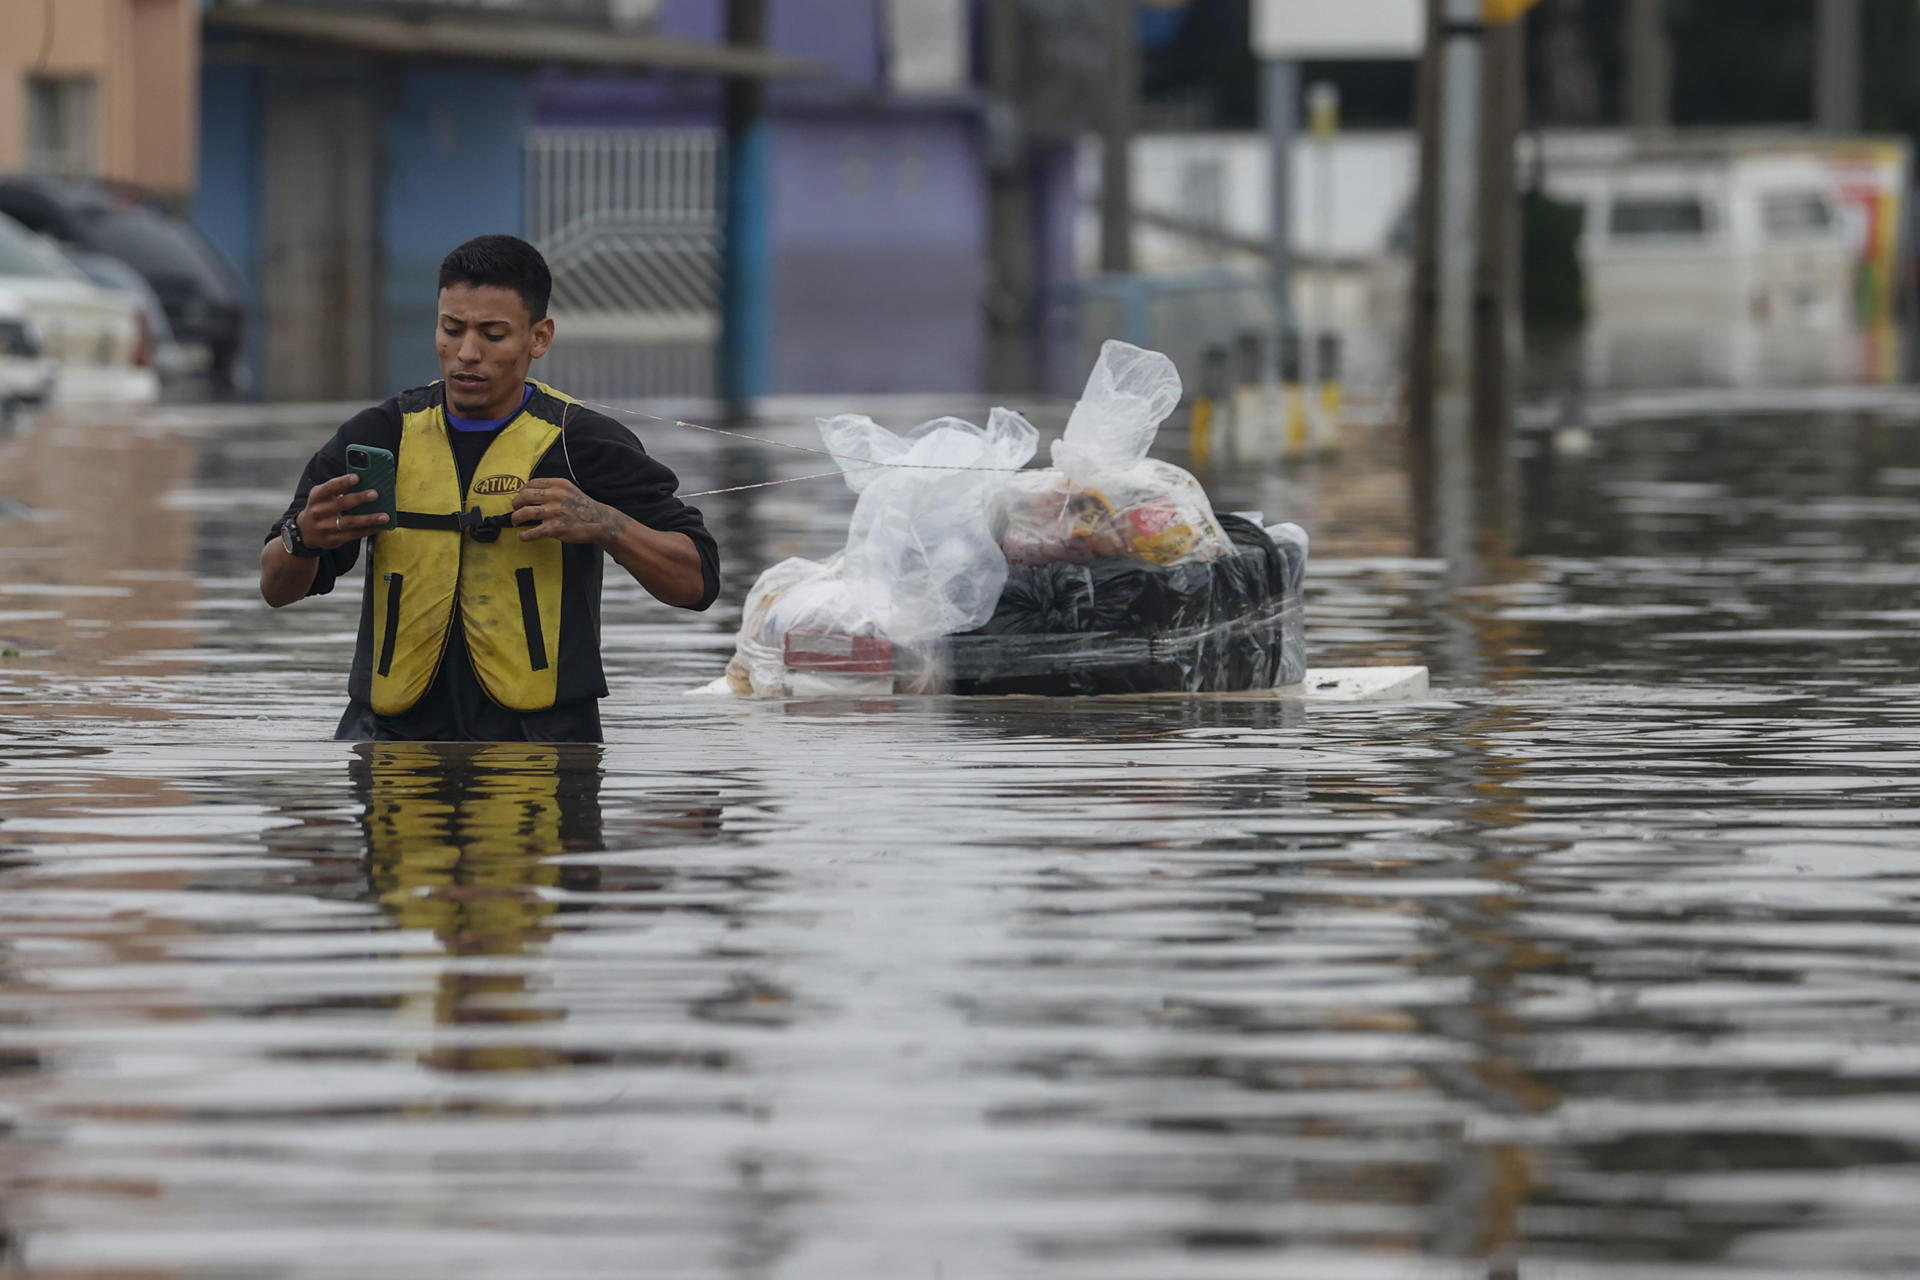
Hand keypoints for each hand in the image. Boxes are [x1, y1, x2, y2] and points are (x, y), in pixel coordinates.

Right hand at [297, 472, 388, 549]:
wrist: (305, 532)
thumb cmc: (319, 509)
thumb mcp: (322, 496)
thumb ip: (337, 489)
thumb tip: (362, 482)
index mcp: (316, 497)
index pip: (329, 488)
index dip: (342, 482)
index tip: (357, 477)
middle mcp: (318, 512)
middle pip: (341, 505)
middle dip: (359, 498)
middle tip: (375, 494)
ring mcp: (325, 528)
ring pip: (349, 523)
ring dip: (369, 519)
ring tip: (384, 516)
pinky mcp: (332, 540)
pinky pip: (353, 535)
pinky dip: (368, 531)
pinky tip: (379, 527)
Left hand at [511, 477, 628, 545]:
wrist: (600, 522)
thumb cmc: (583, 507)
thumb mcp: (570, 490)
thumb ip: (552, 489)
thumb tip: (531, 493)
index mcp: (559, 485)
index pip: (532, 483)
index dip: (521, 491)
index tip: (520, 497)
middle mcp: (556, 496)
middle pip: (524, 496)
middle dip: (515, 504)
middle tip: (515, 509)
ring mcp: (555, 512)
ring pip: (525, 513)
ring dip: (516, 518)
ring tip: (515, 521)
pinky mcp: (556, 528)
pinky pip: (533, 532)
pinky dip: (524, 535)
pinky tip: (522, 535)